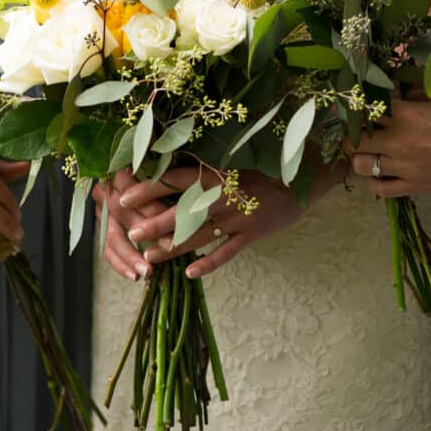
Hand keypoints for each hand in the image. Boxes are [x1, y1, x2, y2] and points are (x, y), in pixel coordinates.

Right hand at [92, 169, 169, 281]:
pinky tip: (135, 277)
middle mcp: (104, 191)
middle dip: (147, 231)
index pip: (131, 187)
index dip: (152, 203)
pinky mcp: (102, 229)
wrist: (141, 180)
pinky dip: (121, 265)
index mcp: (116, 171)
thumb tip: (186, 187)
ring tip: (147, 272)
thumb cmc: (162, 173)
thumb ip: (169, 175)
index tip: (173, 217)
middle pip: (122, 212)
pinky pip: (108, 251)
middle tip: (169, 246)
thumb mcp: (165, 169)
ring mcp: (101, 212)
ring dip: (130, 256)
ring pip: (112, 237)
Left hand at [114, 166, 340, 278]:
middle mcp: (222, 196)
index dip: (148, 189)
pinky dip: (208, 264)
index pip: (174, 180)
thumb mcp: (233, 157)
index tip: (124, 196)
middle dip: (153, 224)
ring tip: (150, 257)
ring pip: (199, 236)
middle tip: (131, 234)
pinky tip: (189, 273)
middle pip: (181, 212)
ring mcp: (238, 217)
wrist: (306, 173)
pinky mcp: (252, 234)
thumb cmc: (264, 162)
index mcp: (215, 173)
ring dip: (173, 248)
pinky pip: (226, 252)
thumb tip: (169, 162)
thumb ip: (205, 164)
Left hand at [349, 89, 430, 196]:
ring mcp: (404, 167)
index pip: (362, 109)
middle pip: (353, 139)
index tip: (352, 107)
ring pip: (360, 165)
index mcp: (405, 114)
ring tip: (366, 152)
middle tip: (354, 130)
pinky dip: (373, 182)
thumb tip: (398, 90)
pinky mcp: (415, 187)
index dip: (353, 108)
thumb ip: (415, 92)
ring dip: (358, 157)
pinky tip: (378, 174)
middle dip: (349, 134)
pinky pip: (379, 189)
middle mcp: (398, 141)